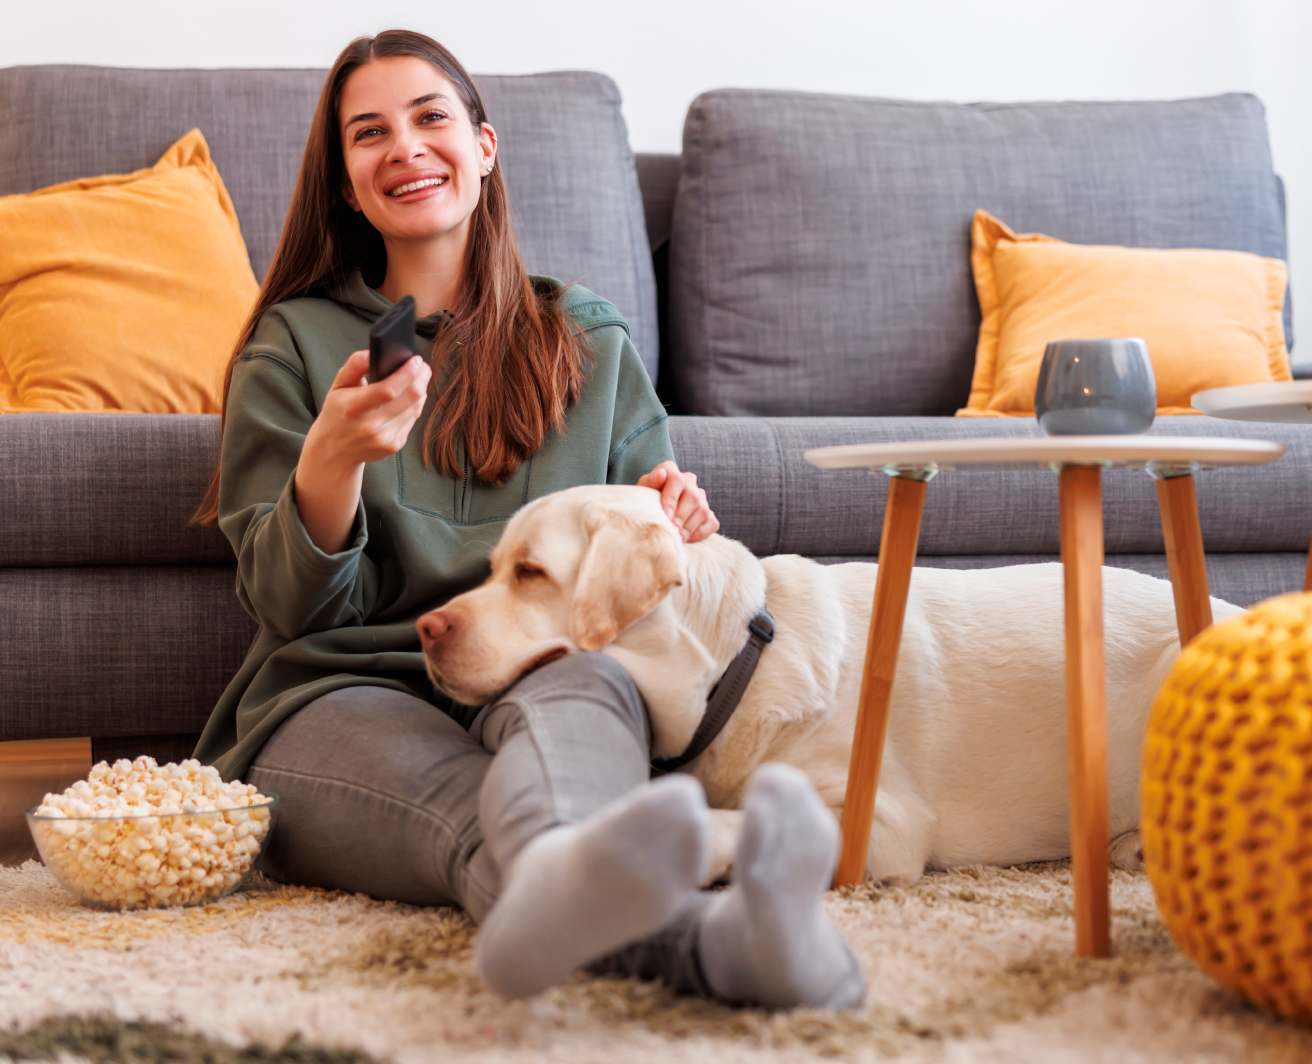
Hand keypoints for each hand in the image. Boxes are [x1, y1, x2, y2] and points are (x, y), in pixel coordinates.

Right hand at [302, 350, 431, 475]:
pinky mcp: (394, 445)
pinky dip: (414, 405)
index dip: (407, 373)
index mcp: (353, 408)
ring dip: (419, 390)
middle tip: (421, 366)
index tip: (416, 360)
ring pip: (416, 407)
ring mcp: (384, 438)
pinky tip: (406, 400)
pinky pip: (413, 419)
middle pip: (410, 398)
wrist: (333, 450)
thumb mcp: (338, 385)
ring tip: (414, 379)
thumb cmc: (337, 412)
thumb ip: (355, 365)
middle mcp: (370, 426)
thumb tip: (374, 352)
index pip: (388, 390)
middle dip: (421, 377)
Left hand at [637, 460, 719, 542]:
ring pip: (703, 511)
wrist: (649, 515)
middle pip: (692, 497)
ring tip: (676, 538)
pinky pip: (711, 523)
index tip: (666, 515)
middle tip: (672, 531)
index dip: (672, 498)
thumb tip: (661, 475)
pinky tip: (686, 539)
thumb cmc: (644, 502)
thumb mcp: (641, 491)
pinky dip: (700, 533)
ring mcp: (701, 497)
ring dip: (689, 527)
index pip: (676, 479)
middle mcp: (689, 481)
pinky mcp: (709, 514)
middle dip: (681, 517)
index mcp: (671, 471)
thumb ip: (649, 481)